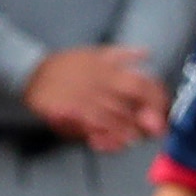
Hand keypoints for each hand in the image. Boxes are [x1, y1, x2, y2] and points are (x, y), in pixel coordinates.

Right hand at [24, 44, 166, 152]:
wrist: (33, 73)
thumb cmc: (66, 66)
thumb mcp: (95, 53)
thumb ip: (122, 54)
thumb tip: (146, 52)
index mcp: (111, 67)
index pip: (143, 81)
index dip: (157, 98)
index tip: (162, 111)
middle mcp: (104, 80)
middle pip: (136, 96)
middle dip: (149, 114)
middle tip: (155, 129)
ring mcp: (90, 96)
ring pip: (118, 114)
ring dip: (130, 129)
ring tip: (136, 140)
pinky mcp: (74, 110)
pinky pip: (96, 125)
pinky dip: (109, 135)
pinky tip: (116, 143)